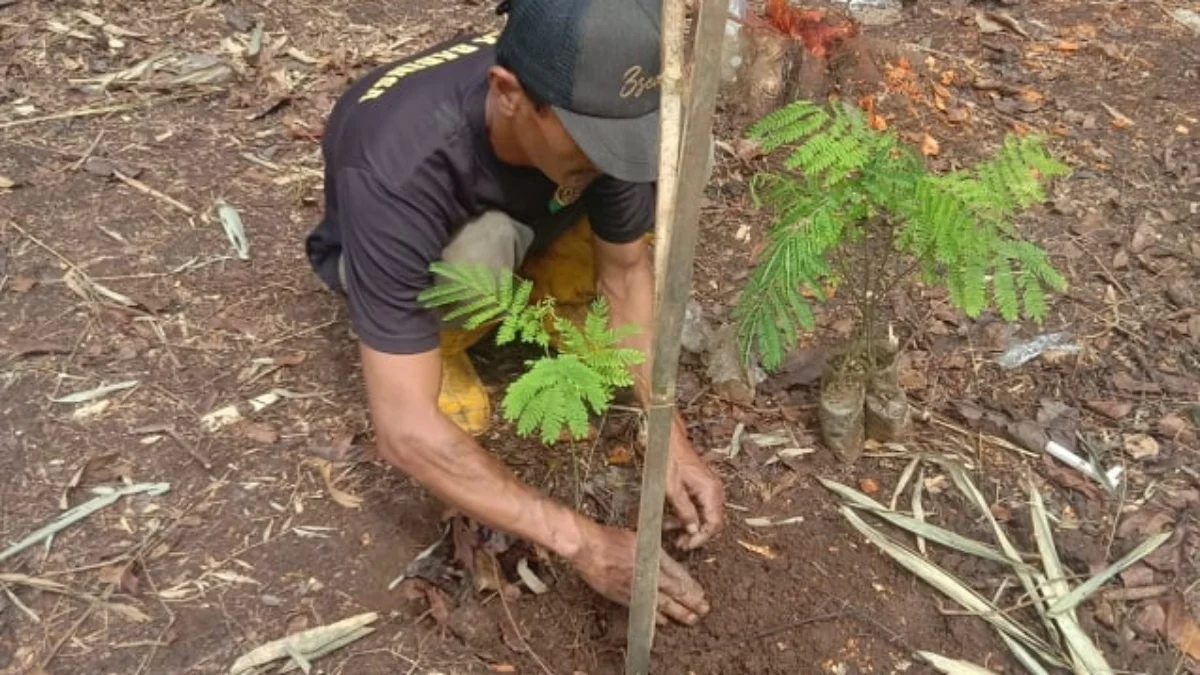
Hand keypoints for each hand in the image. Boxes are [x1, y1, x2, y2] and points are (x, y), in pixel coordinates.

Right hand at [570, 522, 709, 625]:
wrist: (588, 548)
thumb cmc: (611, 539)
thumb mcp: (641, 536)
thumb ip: (656, 549)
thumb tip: (670, 561)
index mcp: (654, 557)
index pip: (679, 577)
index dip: (692, 588)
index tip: (701, 595)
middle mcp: (647, 575)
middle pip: (674, 593)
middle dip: (691, 604)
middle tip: (703, 611)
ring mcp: (636, 588)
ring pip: (661, 605)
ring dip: (678, 613)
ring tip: (690, 619)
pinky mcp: (622, 597)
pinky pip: (644, 610)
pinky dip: (655, 617)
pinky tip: (663, 622)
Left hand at [666, 421, 724, 549]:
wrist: (668, 440)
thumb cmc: (669, 460)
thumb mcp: (672, 490)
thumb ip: (685, 511)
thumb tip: (694, 529)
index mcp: (710, 491)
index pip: (714, 523)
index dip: (702, 538)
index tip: (688, 545)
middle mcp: (715, 490)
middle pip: (712, 521)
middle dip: (696, 534)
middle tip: (680, 542)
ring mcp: (710, 488)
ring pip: (706, 515)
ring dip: (691, 525)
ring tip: (673, 531)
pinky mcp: (703, 486)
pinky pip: (700, 506)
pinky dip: (689, 515)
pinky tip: (675, 518)